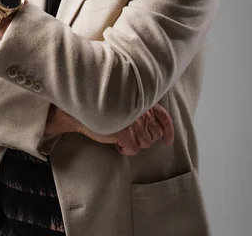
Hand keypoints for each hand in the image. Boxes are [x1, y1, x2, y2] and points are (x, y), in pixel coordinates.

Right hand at [45, 103, 173, 154]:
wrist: (83, 110)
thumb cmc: (103, 107)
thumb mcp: (125, 103)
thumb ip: (140, 110)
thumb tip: (154, 129)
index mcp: (143, 101)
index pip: (163, 116)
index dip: (168, 130)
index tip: (168, 141)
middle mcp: (141, 110)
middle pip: (153, 135)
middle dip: (143, 138)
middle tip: (129, 135)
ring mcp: (133, 122)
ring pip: (144, 144)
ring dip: (133, 143)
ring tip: (121, 137)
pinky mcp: (125, 133)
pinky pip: (133, 150)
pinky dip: (126, 149)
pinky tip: (117, 143)